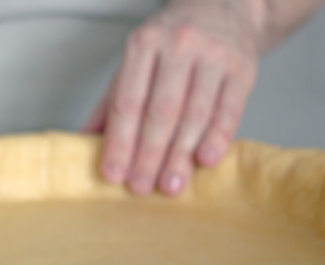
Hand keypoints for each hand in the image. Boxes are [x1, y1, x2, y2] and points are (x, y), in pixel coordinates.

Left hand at [84, 0, 262, 195]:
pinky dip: (217, 138)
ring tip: (170, 185)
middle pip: (160, 111)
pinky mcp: (243, 68)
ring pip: (194, 114)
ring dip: (180, 155)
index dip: (119, 142)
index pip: (127, 102)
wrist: (222, 8)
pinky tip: (205, 161)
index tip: (113, 174)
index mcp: (143, 44)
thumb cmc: (170, 44)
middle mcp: (178, 45)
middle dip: (148, 155)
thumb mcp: (134, 63)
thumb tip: (81, 143)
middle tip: (139, 187)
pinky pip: (228, 110)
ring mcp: (213, 55)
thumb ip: (110, 103)